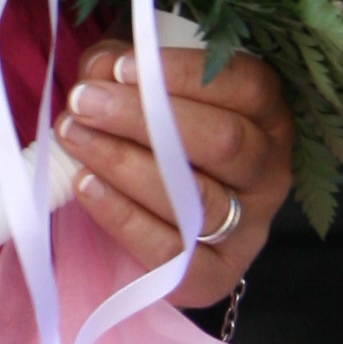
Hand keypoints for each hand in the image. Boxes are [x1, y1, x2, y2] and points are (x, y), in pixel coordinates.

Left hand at [55, 34, 291, 308]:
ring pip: (196, 198)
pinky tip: (86, 186)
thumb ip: (122, 73)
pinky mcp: (215, 277)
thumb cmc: (152, 137)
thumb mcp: (141, 92)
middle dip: (143, 117)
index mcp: (268, 117)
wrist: (149, 216)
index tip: (119, 66)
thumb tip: (100, 72)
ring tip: (73, 137)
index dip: (182, 74)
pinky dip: (123, 217)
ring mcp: (248, 230)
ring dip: (125, 164)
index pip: (247, 86)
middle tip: (83, 102)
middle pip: (223, 141)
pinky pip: (172, 252)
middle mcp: (269, 173)